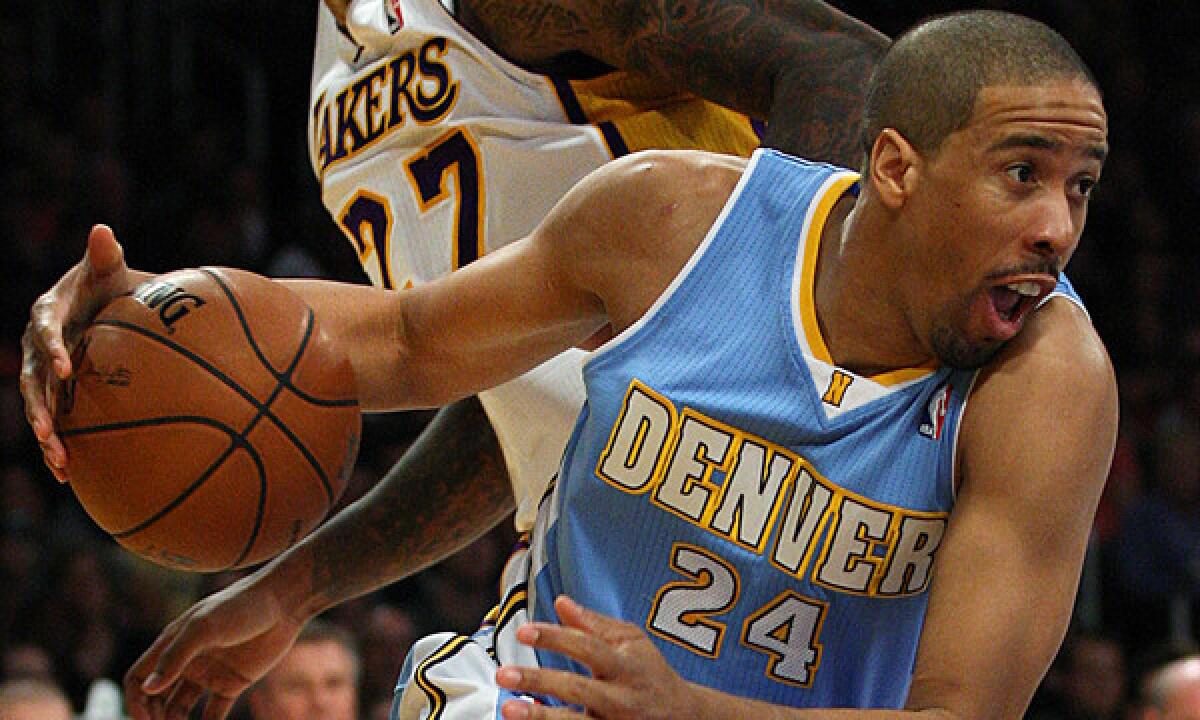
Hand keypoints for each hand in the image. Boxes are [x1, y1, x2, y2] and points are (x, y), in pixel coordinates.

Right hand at [19, 224, 143, 481]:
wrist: (108, 302)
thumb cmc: (110, 281)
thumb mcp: (109, 266)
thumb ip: (105, 254)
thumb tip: (103, 231)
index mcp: (47, 313)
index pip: (44, 330)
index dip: (50, 348)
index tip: (65, 368)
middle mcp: (36, 345)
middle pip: (31, 380)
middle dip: (38, 408)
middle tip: (48, 432)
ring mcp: (42, 370)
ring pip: (38, 407)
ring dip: (46, 436)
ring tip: (60, 464)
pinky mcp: (55, 389)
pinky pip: (53, 418)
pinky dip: (59, 443)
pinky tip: (68, 476)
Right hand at [124, 572, 305, 719]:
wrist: (283, 604)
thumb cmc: (240, 607)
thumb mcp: (204, 627)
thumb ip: (176, 656)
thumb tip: (147, 688)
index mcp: (171, 645)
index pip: (138, 678)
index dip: (136, 702)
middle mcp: (186, 662)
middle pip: (156, 699)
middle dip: (154, 719)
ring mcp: (208, 674)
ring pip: (180, 710)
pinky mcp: (232, 683)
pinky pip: (213, 715)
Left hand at [495, 596, 697, 719]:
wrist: (684, 717)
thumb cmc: (650, 672)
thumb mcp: (632, 642)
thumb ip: (594, 624)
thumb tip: (561, 603)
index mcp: (626, 665)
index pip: (588, 648)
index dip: (556, 638)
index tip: (524, 631)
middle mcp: (621, 698)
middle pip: (578, 689)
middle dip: (539, 681)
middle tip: (503, 674)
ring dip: (540, 717)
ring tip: (508, 708)